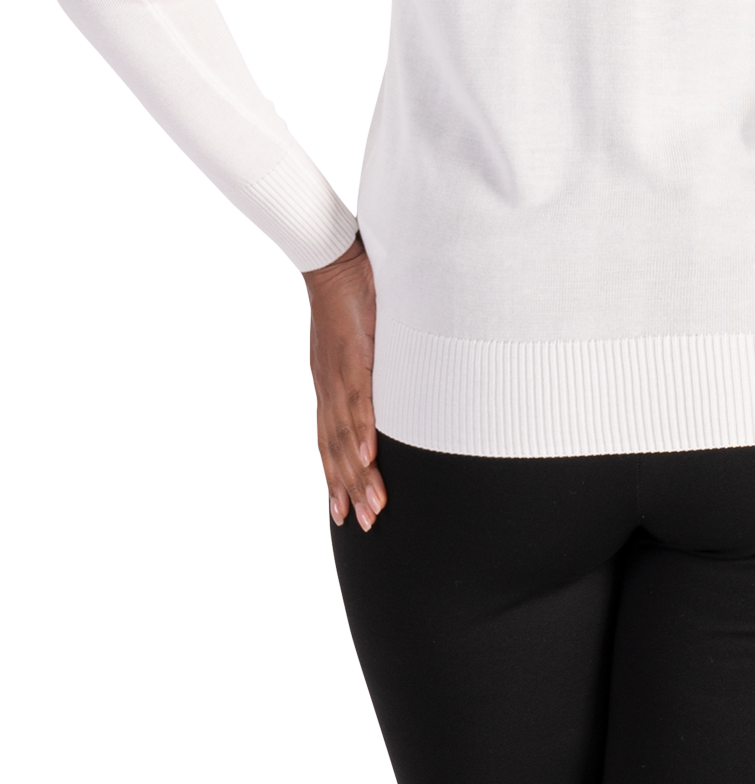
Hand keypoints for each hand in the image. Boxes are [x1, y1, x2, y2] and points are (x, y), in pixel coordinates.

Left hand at [304, 234, 385, 529]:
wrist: (333, 257)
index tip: (345, 513)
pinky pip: (359, 402)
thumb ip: (373, 363)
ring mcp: (338, 374)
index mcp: (331, 385)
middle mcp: (329, 386)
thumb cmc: (351, 293)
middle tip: (366, 526)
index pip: (331, 442)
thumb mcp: (363, 338)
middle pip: (336, 450)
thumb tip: (396, 377)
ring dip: (358, 475)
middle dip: (351, 490)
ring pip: (346, 436)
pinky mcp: (351, 357)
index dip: (337, 478)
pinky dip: (361, 433)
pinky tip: (367, 459)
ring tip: (372, 508)